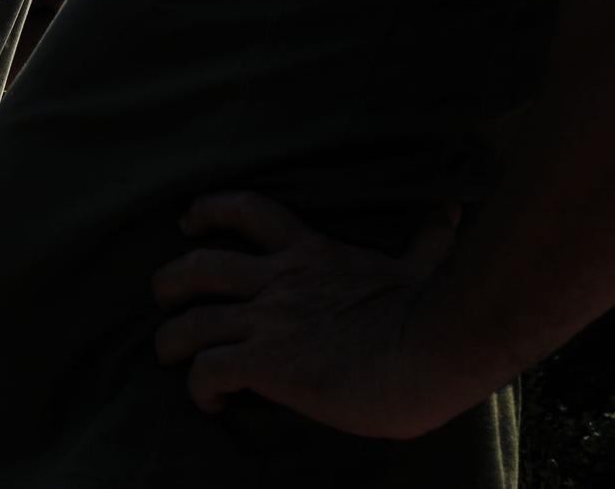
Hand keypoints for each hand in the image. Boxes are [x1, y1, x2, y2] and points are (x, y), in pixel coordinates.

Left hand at [151, 190, 468, 438]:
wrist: (427, 351)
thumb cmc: (428, 313)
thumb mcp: (423, 266)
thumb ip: (428, 241)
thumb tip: (452, 212)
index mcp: (310, 253)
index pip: (248, 211)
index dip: (210, 211)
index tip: (190, 221)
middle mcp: (278, 282)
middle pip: (199, 266)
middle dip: (170, 280)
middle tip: (162, 294)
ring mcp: (267, 322)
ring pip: (190, 322)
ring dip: (170, 340)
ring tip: (168, 356)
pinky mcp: (266, 363)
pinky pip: (207, 370)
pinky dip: (197, 386)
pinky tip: (208, 402)